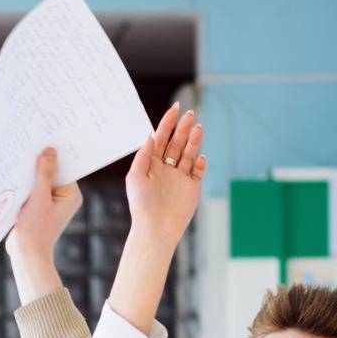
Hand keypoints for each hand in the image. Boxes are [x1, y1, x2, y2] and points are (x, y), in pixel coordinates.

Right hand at [8, 147, 82, 261]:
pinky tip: (13, 174)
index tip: (43, 138)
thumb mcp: (39, 199)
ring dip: (29, 172)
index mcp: (71, 195)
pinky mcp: (38, 206)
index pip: (63, 168)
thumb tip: (50, 151)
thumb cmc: (35, 230)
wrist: (25, 255)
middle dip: (39, 162)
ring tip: (18, 157)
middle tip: (28, 144)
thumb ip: (44, 174)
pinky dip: (24, 183)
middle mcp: (64, 197)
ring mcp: (50, 202)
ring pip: (40, 179)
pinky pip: (32, 188)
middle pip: (51, 172)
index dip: (52, 154)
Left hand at [126, 103, 206, 243]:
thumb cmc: (142, 204)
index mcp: (152, 164)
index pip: (161, 138)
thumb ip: (144, 155)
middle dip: (183, 128)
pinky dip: (200, 163)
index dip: (168, 123)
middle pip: (177, 143)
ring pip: (189, 153)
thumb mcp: (136, 176)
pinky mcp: (192, 188)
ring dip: (193, 141)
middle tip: (190, 114)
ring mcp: (180, 177)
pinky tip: (198, 157)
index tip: (175, 109)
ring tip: (197, 128)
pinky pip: (198, 171)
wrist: (155, 228)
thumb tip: (151, 135)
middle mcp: (166, 168)